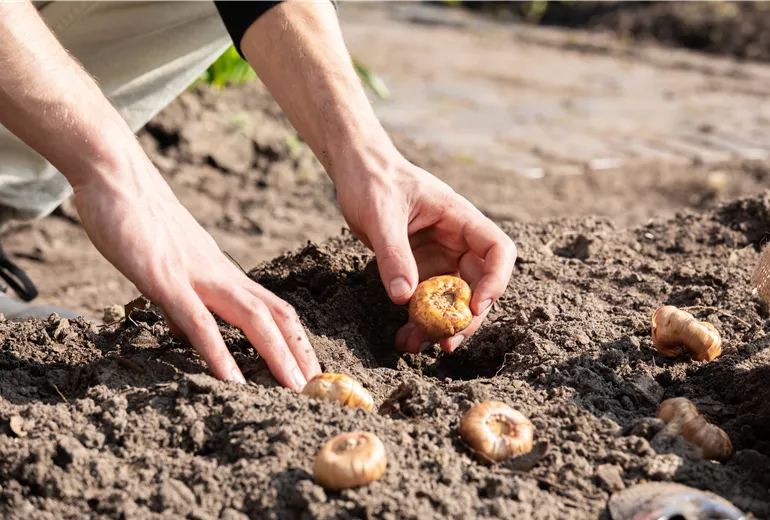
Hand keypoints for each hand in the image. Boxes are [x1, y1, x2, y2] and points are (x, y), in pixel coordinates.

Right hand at [72, 165, 320, 389]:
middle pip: (275, 316)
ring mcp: (196, 276)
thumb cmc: (138, 218)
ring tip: (294, 389)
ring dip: (277, 355)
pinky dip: (219, 353)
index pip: (272, 307)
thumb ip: (180, 300)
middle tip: (316, 389)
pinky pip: (199, 322)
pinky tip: (232, 380)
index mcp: (221, 272)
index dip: (295, 339)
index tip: (308, 368)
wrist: (116, 174)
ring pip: (251, 318)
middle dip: (299, 353)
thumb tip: (187, 331)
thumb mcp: (166, 266)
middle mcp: (219, 274)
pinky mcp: (166, 279)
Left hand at [334, 153, 516, 353]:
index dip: (495, 281)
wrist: (356, 170)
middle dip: (465, 317)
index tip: (474, 307)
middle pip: (478, 284)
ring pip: (452, 298)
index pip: (497, 250)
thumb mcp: (381, 215)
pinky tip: (404, 338)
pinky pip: (427, 300)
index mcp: (459, 218)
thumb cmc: (373, 179)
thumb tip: (404, 297)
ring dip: (439, 325)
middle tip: (445, 342)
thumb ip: (393, 254)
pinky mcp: (419, 267)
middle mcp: (456, 240)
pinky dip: (418, 320)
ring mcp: (439, 255)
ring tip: (415, 345)